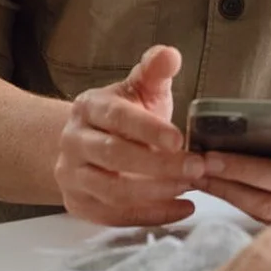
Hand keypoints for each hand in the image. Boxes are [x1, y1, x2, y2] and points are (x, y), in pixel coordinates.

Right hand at [54, 45, 203, 226]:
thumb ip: (155, 71)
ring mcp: (72, 175)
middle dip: (159, 164)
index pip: (117, 117)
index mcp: (88, 107)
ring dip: (156, 192)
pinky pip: (115, 216)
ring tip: (190, 186)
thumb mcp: (139, 88)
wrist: (85, 144)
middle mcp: (73, 141)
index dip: (148, 129)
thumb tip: (170, 54)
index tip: (180, 139)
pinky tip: (182, 209)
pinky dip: (151, 216)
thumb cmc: (124, 115)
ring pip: (112, 190)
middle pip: (114, 155)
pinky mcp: (80, 204)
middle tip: (197, 167)